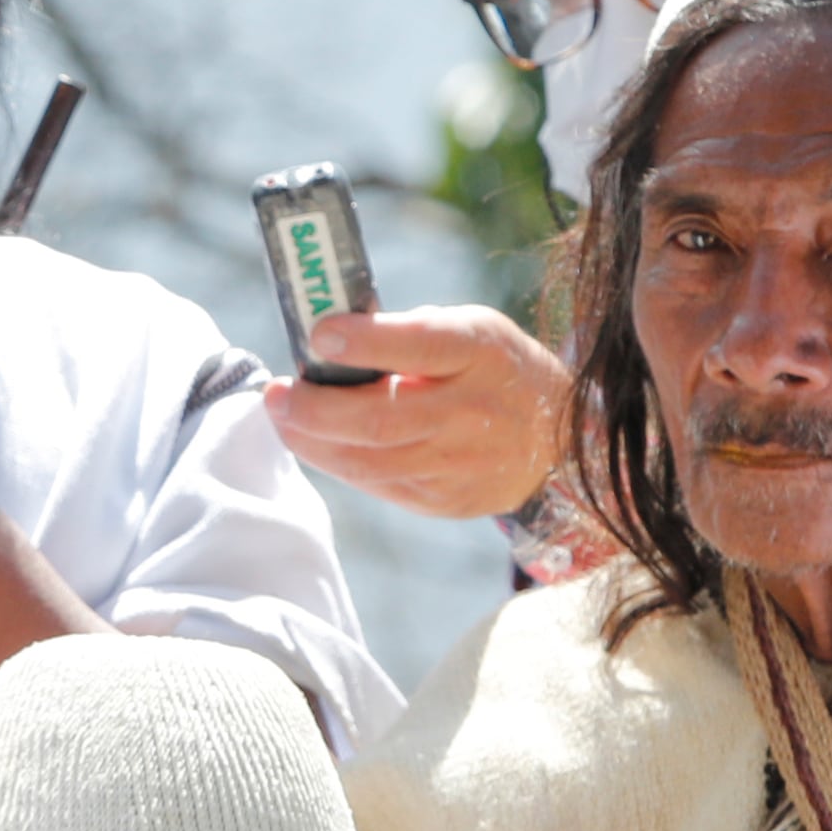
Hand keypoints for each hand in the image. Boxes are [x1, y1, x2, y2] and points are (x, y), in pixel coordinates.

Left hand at [263, 305, 571, 519]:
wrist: (556, 439)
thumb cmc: (492, 369)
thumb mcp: (469, 329)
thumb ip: (408, 332)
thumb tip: (330, 338)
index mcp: (479, 351)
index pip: (418, 345)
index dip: (364, 341)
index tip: (318, 334)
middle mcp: (472, 411)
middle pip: (379, 419)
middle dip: (314, 409)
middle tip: (275, 393)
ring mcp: (460, 464)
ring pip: (369, 462)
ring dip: (313, 442)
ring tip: (284, 418)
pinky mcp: (446, 501)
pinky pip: (379, 485)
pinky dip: (339, 463)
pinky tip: (318, 443)